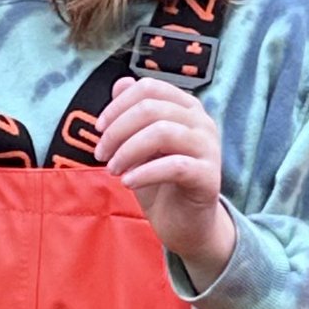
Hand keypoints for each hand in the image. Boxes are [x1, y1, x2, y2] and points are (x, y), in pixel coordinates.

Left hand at [92, 76, 236, 286]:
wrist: (186, 225)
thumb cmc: (161, 182)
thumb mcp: (139, 145)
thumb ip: (132, 114)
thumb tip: (121, 83)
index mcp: (186, 108)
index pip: (149, 88)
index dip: (118, 105)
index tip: (99, 128)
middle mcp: (202, 122)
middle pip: (152, 108)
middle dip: (118, 130)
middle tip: (101, 154)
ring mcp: (209, 148)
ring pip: (162, 132)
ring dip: (128, 150)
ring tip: (113, 170)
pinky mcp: (209, 176)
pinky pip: (174, 166)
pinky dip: (145, 172)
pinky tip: (128, 183)